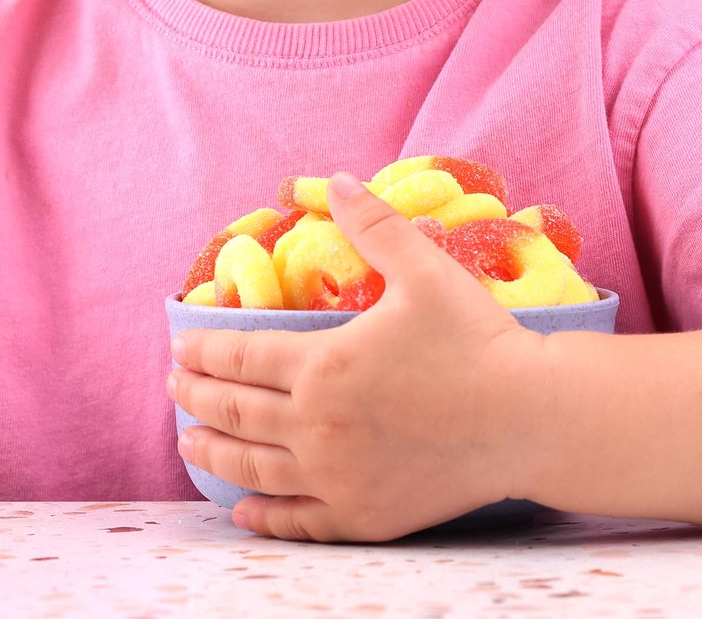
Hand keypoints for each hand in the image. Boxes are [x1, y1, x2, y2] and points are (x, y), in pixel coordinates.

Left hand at [167, 172, 544, 540]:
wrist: (528, 418)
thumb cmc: (475, 339)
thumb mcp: (423, 268)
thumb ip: (372, 224)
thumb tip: (335, 180)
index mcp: (322, 365)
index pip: (240, 357)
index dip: (203, 351)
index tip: (180, 346)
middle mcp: (316, 427)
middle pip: (235, 411)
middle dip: (195, 396)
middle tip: (173, 387)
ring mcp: (336, 479)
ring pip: (254, 467)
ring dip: (214, 451)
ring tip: (189, 442)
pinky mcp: (363, 516)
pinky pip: (296, 522)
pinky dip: (261, 515)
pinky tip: (242, 509)